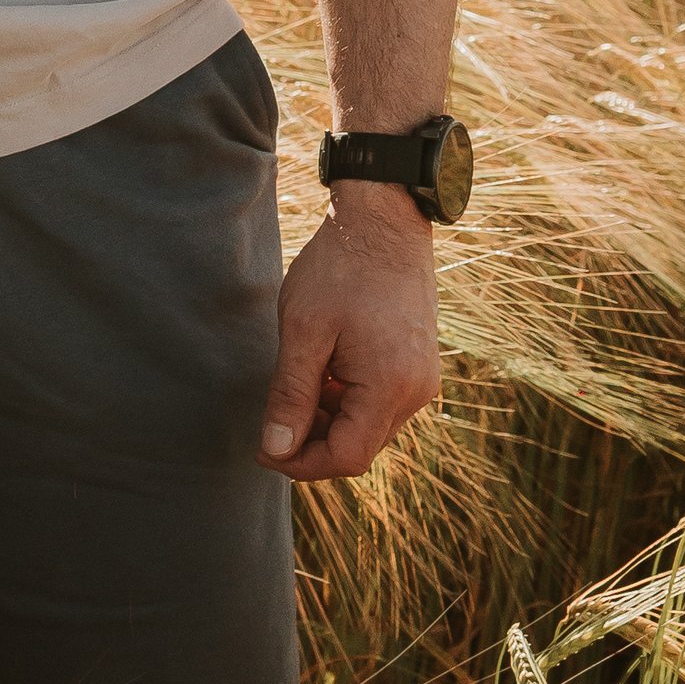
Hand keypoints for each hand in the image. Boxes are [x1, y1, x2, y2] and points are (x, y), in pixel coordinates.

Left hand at [259, 188, 441, 481]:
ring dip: (329, 421)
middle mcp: (416, 392)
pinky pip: (380, 402)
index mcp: (390, 387)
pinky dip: (347, 400)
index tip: (262, 450)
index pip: (346, 458)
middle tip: (271, 422)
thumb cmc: (339, 269)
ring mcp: (421, 378)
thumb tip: (276, 450)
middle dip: (313, 444)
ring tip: (295, 388)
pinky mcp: (417, 364)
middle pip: (360, 447)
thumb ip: (290, 395)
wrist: (384, 219)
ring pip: (369, 426)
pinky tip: (320, 372)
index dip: (300, 463)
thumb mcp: (303, 331)